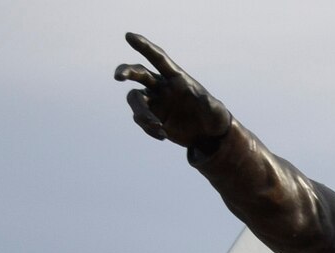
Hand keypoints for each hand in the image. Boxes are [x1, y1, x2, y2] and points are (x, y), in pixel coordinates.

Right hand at [114, 33, 231, 149]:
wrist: (208, 135)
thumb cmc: (214, 116)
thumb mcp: (216, 110)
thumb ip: (209, 103)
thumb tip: (205, 99)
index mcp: (176, 78)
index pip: (159, 59)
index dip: (144, 47)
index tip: (129, 36)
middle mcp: (161, 86)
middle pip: (139, 73)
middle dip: (126, 71)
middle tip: (118, 77)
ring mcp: (155, 101)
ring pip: (135, 99)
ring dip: (141, 112)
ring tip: (157, 126)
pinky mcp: (152, 116)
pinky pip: (140, 119)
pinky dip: (148, 127)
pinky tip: (162, 135)